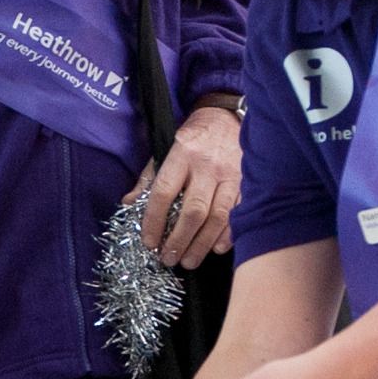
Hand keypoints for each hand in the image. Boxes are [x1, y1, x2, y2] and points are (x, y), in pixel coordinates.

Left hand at [132, 105, 241, 268]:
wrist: (226, 117)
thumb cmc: (191, 138)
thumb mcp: (164, 149)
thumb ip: (148, 178)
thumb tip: (128, 204)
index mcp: (181, 155)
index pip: (164, 193)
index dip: (154, 221)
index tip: (149, 242)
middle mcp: (207, 166)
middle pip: (193, 211)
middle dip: (179, 240)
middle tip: (168, 259)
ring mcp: (231, 175)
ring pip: (217, 217)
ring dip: (202, 245)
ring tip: (189, 261)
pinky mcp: (248, 183)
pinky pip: (239, 214)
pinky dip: (228, 235)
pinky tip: (216, 249)